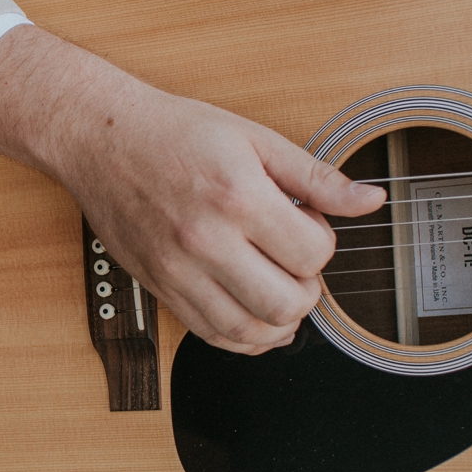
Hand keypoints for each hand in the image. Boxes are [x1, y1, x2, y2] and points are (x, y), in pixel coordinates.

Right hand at [0, 26, 384, 353]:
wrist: (101, 139)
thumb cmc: (174, 133)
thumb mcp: (254, 138)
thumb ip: (316, 176)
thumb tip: (370, 200)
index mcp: (238, 196)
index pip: (312, 253)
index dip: (322, 242)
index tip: (305, 224)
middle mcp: (206, 239)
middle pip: (287, 302)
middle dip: (308, 289)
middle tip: (297, 264)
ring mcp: (179, 269)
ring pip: (250, 330)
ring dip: (280, 321)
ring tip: (280, 291)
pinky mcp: (160, 287)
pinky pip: (211, 336)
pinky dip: (244, 338)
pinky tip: (254, 316)